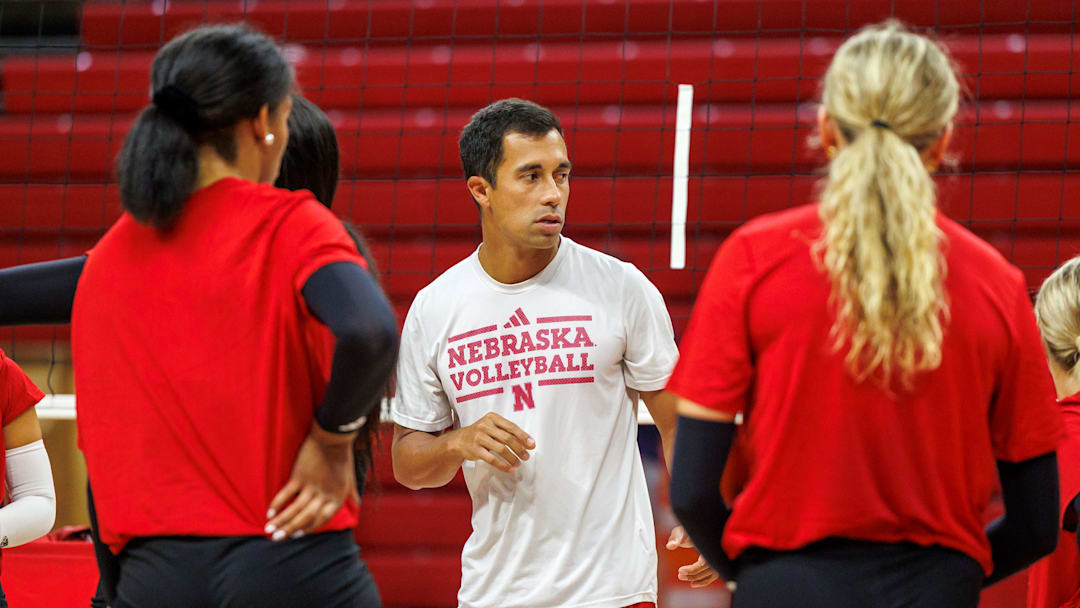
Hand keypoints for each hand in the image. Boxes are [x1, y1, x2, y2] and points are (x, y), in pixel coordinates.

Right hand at [265, 423, 356, 540]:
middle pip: (306, 518)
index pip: (322, 520)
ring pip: (294, 510)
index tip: (297, 534)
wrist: (333, 437)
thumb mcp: (350, 478)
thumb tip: (357, 503)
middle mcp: (324, 496)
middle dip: (290, 530)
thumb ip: (351, 493)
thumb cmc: (342, 457)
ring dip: (281, 521)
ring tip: (269, 530)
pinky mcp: (300, 476)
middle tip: (277, 539)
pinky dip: (277, 504)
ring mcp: (311, 487)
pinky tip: (270, 512)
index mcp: (337, 499)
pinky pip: (286, 494)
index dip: (308, 529)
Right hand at [448, 412, 534, 472]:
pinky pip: (492, 459)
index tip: (531, 444)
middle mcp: (485, 425)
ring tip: (518, 463)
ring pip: (501, 449)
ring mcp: (479, 437)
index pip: (511, 427)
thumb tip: (528, 442)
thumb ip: (508, 432)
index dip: (523, 436)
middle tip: (526, 456)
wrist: (460, 440)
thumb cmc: (481, 433)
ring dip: (512, 458)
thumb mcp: (493, 427)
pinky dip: (503, 465)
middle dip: (519, 448)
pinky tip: (510, 469)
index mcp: (492, 417)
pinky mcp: (475, 449)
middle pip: (507, 438)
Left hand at [667, 526, 720, 587]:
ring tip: (681, 577)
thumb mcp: (680, 532)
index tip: (681, 569)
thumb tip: (670, 546)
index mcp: (708, 544)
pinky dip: (704, 581)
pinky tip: (693, 583)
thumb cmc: (687, 531)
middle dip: (693, 573)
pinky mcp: (714, 563)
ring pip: (710, 573)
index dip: (696, 566)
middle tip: (679, 574)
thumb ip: (675, 538)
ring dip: (696, 578)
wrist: (694, 531)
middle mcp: (715, 552)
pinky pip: (712, 575)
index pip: (705, 559)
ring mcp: (716, 558)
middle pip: (707, 568)